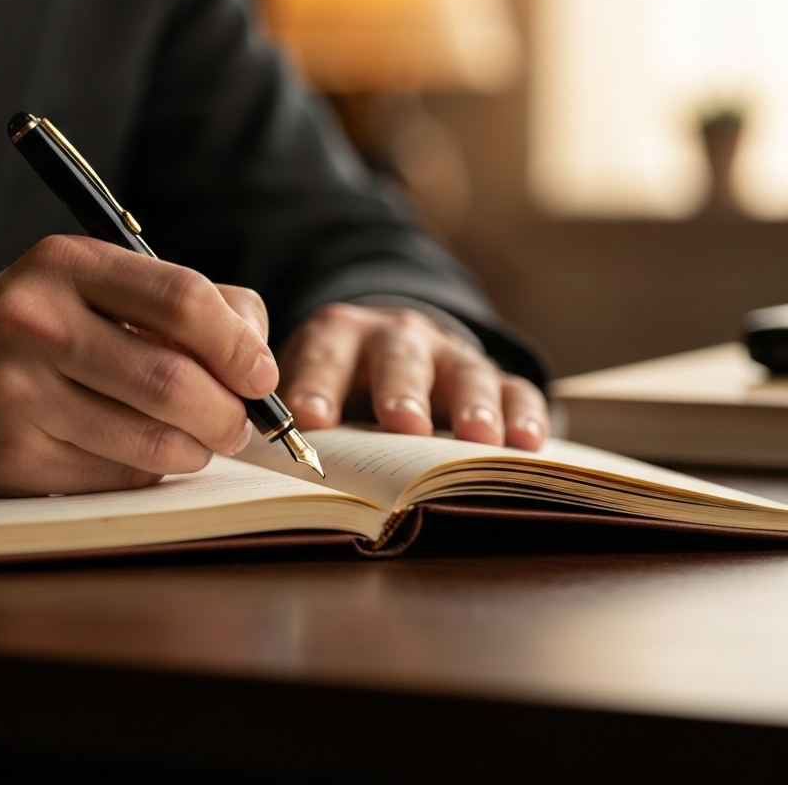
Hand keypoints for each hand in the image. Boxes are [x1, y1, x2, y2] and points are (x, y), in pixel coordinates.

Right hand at [0, 236, 277, 494]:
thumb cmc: (37, 331)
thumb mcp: (98, 287)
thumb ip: (187, 305)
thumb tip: (257, 356)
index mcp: (67, 264)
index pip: (182, 299)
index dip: (238, 345)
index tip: (261, 376)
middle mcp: (34, 322)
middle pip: (173, 381)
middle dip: (228, 413)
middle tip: (238, 423)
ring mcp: (16, 393)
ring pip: (152, 441)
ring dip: (196, 449)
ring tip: (198, 439)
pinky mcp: (11, 457)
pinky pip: (118, 476)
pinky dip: (150, 469)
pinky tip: (139, 450)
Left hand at [278, 304, 547, 449]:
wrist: (391, 356)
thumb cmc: (340, 387)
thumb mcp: (311, 390)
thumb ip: (299, 419)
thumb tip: (277, 468)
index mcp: (339, 336)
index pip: (324, 356)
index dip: (317, 386)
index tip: (310, 420)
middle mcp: (397, 338)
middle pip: (399, 359)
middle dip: (401, 391)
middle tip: (402, 425)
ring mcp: (449, 356)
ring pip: (464, 373)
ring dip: (472, 405)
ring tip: (478, 439)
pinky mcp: (494, 379)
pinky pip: (515, 391)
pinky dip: (523, 415)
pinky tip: (527, 443)